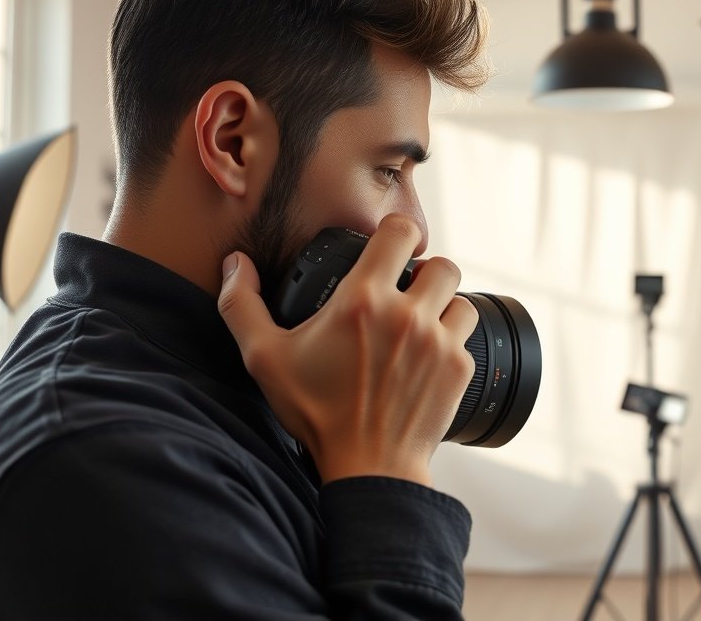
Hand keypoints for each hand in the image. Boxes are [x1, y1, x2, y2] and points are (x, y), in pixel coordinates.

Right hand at [217, 215, 478, 485]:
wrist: (366, 467)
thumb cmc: (315, 413)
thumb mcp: (264, 359)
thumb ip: (242, 306)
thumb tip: (235, 264)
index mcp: (363, 300)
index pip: (401, 233)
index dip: (397, 232)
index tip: (389, 246)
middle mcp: (409, 315)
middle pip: (441, 264)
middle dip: (425, 271)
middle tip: (407, 290)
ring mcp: (440, 342)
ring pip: (460, 298)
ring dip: (444, 304)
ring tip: (422, 321)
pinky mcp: (459, 369)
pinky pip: (465, 336)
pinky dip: (451, 340)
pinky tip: (429, 355)